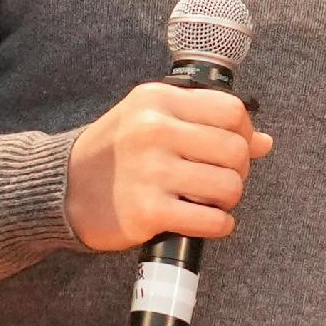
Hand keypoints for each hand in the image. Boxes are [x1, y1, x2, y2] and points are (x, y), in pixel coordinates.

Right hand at [66, 81, 274, 251]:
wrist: (62, 189)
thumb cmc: (114, 153)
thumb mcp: (152, 120)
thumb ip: (205, 123)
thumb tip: (264, 141)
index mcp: (157, 100)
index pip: (231, 110)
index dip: (245, 132)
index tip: (236, 147)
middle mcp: (154, 130)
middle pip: (235, 150)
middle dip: (240, 170)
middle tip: (222, 179)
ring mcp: (151, 171)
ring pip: (229, 186)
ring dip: (229, 200)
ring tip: (210, 200)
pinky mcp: (148, 211)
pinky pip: (211, 220)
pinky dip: (219, 225)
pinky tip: (206, 221)